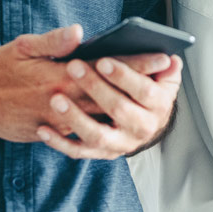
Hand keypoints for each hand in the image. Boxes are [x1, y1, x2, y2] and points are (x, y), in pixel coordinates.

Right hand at [0, 27, 171, 142]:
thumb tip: (80, 32)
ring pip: (103, 115)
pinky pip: (86, 130)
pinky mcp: (54, 133)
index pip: (107, 68)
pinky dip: (105, 121)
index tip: (162, 56)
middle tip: (168, 75)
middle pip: (112, 93)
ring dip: (128, 103)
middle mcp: (64, 102)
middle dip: (141, 84)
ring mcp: (60, 121)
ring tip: (151, 94)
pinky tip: (120, 116)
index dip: (137, 62)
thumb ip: (54, 41)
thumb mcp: (23, 47)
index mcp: (60, 77)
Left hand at [35, 54, 182, 159]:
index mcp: (159, 105)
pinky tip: (43, 130)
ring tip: (57, 100)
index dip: (125, 75)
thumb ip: (160, 66)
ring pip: (98, 135)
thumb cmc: (143, 87)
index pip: (144, 90)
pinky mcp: (101, 153)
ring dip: (76, 118)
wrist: (140, 121)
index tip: (103, 61)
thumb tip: (169, 58)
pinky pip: (79, 151)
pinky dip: (60, 143)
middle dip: (96, 87)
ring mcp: (121, 143)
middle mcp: (143, 128)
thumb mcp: (159, 76)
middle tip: (73, 67)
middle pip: (120, 109)